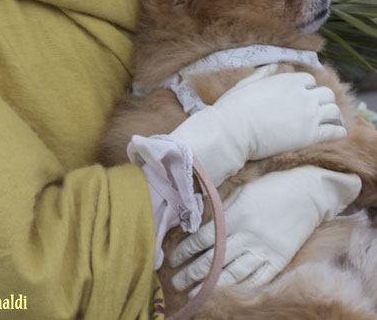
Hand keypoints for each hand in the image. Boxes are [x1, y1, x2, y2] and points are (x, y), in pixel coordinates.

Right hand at [169, 72, 345, 185]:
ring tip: (327, 123)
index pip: (309, 81)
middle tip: (317, 111)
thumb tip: (273, 66)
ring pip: (334, 111)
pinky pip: (336, 131)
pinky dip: (338, 132)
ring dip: (332, 116)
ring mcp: (309, 114)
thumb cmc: (234, 107)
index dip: (306, 90)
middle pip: (327, 94)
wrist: (233, 131)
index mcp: (288, 80)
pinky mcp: (312, 135)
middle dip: (322, 101)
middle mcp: (303, 94)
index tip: (302, 99)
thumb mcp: (247, 83)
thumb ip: (263, 74)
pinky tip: (333, 135)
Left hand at [169, 166, 360, 294]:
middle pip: (213, 260)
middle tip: (176, 283)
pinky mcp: (279, 259)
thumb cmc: (271, 187)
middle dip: (192, 273)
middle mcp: (246, 235)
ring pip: (232, 274)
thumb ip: (223, 209)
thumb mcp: (242, 191)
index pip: (203, 238)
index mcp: (234, 216)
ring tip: (195, 293)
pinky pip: (257, 279)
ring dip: (211, 285)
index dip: (185, 250)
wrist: (308, 192)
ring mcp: (263, 249)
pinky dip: (241, 287)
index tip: (173, 259)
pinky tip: (226, 294)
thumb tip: (200, 220)